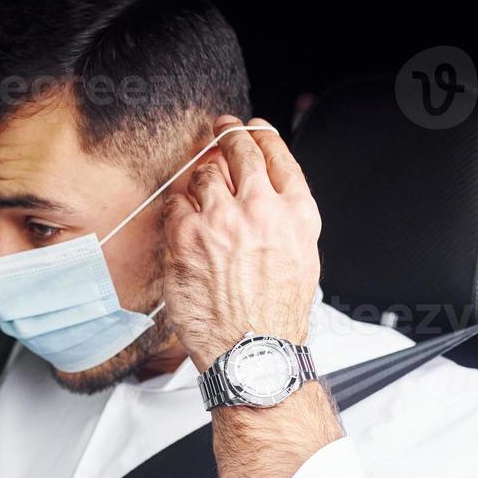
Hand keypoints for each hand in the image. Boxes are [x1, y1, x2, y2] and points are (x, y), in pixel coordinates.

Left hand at [162, 117, 321, 369]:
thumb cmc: (276, 314)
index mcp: (294, 214)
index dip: (263, 136)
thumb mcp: (302, 258)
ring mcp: (220, 220)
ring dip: (200, 176)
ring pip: (202, 174)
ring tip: (201, 186)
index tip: (255, 128)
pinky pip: (175, 204)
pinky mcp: (185, 236)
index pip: (278, 157)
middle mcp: (259, 209)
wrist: (251, 349)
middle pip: (240, 153)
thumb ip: (285, 220)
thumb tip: (266, 196)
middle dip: (228, 135)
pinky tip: (183, 217)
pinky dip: (178, 206)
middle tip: (220, 128)